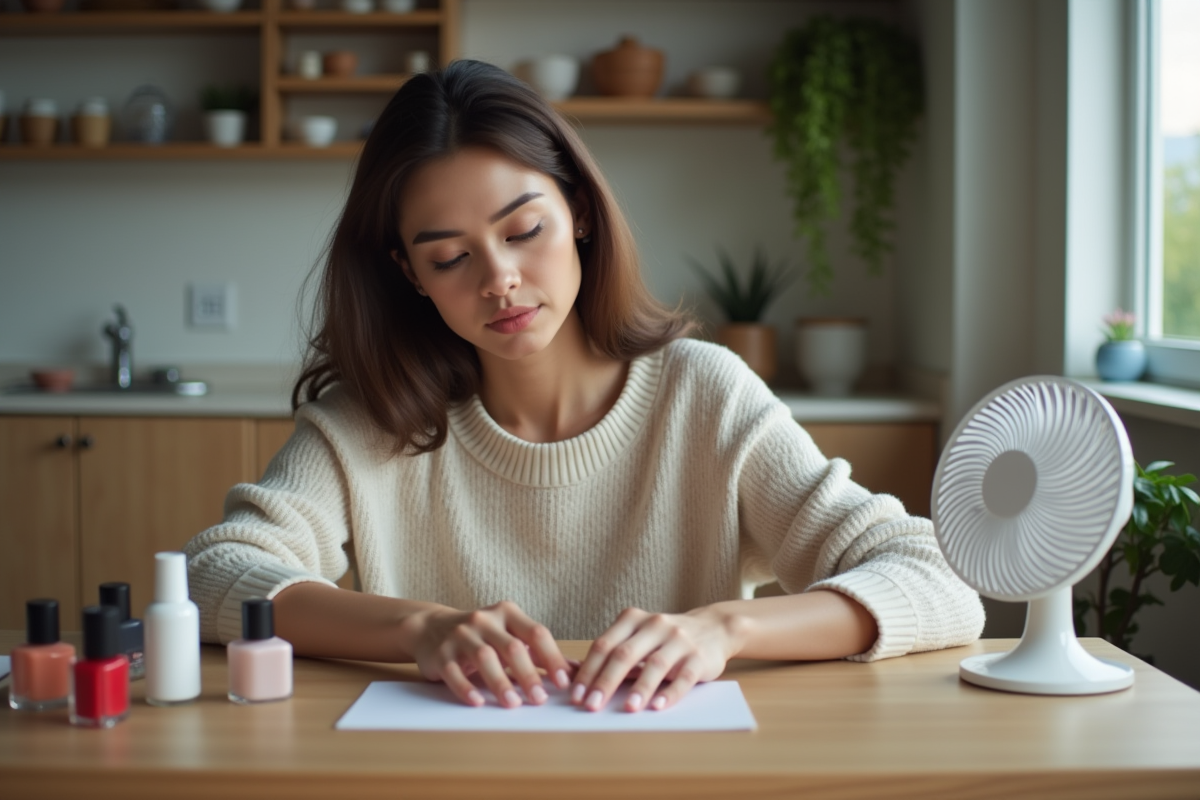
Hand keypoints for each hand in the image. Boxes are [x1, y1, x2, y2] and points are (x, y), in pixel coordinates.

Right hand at [408, 600, 572, 708]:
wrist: (431, 628)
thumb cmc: (482, 636)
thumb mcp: (511, 635)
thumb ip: (542, 653)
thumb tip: (578, 670)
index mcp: (508, 613)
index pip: (536, 633)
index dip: (551, 658)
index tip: (564, 682)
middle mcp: (485, 620)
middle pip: (512, 647)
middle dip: (528, 675)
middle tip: (540, 699)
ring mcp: (461, 635)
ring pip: (484, 658)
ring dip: (501, 683)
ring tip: (513, 703)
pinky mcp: (441, 653)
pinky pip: (454, 671)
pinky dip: (466, 688)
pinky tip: (478, 702)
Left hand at [570, 606, 741, 712]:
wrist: (713, 628)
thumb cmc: (664, 639)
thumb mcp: (637, 637)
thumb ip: (612, 653)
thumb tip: (574, 676)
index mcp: (633, 618)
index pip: (604, 645)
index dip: (588, 671)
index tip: (575, 694)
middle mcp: (655, 625)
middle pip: (625, 654)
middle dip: (605, 682)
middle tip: (591, 706)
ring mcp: (679, 639)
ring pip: (655, 664)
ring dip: (639, 688)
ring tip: (627, 708)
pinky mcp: (699, 657)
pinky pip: (683, 676)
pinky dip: (670, 692)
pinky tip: (657, 706)